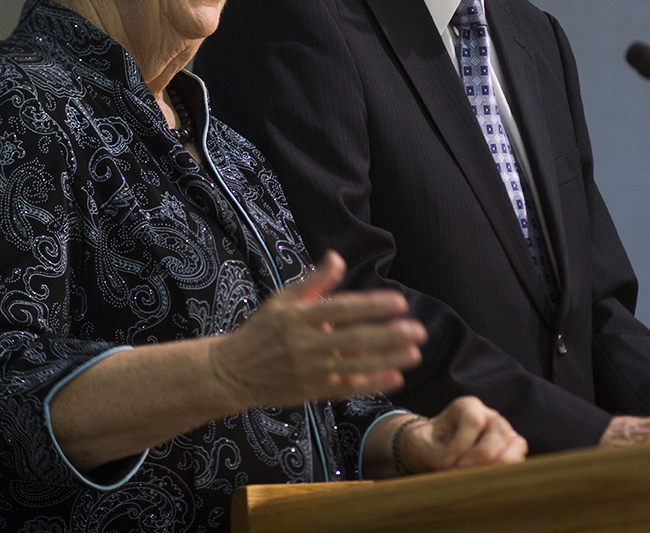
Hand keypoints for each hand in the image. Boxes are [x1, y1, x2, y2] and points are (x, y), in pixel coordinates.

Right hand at [209, 251, 426, 409]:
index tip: (399, 301)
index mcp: (299, 317)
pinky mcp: (310, 391)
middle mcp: (305, 344)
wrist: (231, 372)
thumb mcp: (282, 299)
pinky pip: (345, 388)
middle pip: (353, 339)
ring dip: (387, 361)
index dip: (371, 305)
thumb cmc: (262, 330)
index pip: (341, 309)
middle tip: (418, 330)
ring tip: (415, 354)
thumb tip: (338, 257)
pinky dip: (370, 384)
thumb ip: (314, 281)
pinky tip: (395, 377)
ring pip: (354, 366)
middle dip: (388, 335)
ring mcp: (308, 370)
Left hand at [366, 398, 525, 477]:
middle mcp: (489, 415)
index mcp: (467, 406)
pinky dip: (506, 471)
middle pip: (501, 429)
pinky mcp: (508, 448)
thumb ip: (440, 456)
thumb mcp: (424, 447)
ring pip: (516, 444)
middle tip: (464, 472)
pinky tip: (487, 481)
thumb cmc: (427, 443)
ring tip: (479, 479)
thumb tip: (460, 472)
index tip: (446, 463)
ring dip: (499, 464)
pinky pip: (518, 457)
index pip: (474, 421)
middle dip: (484, 455)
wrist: (430, 447)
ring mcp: (501, 431)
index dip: (462, 445)